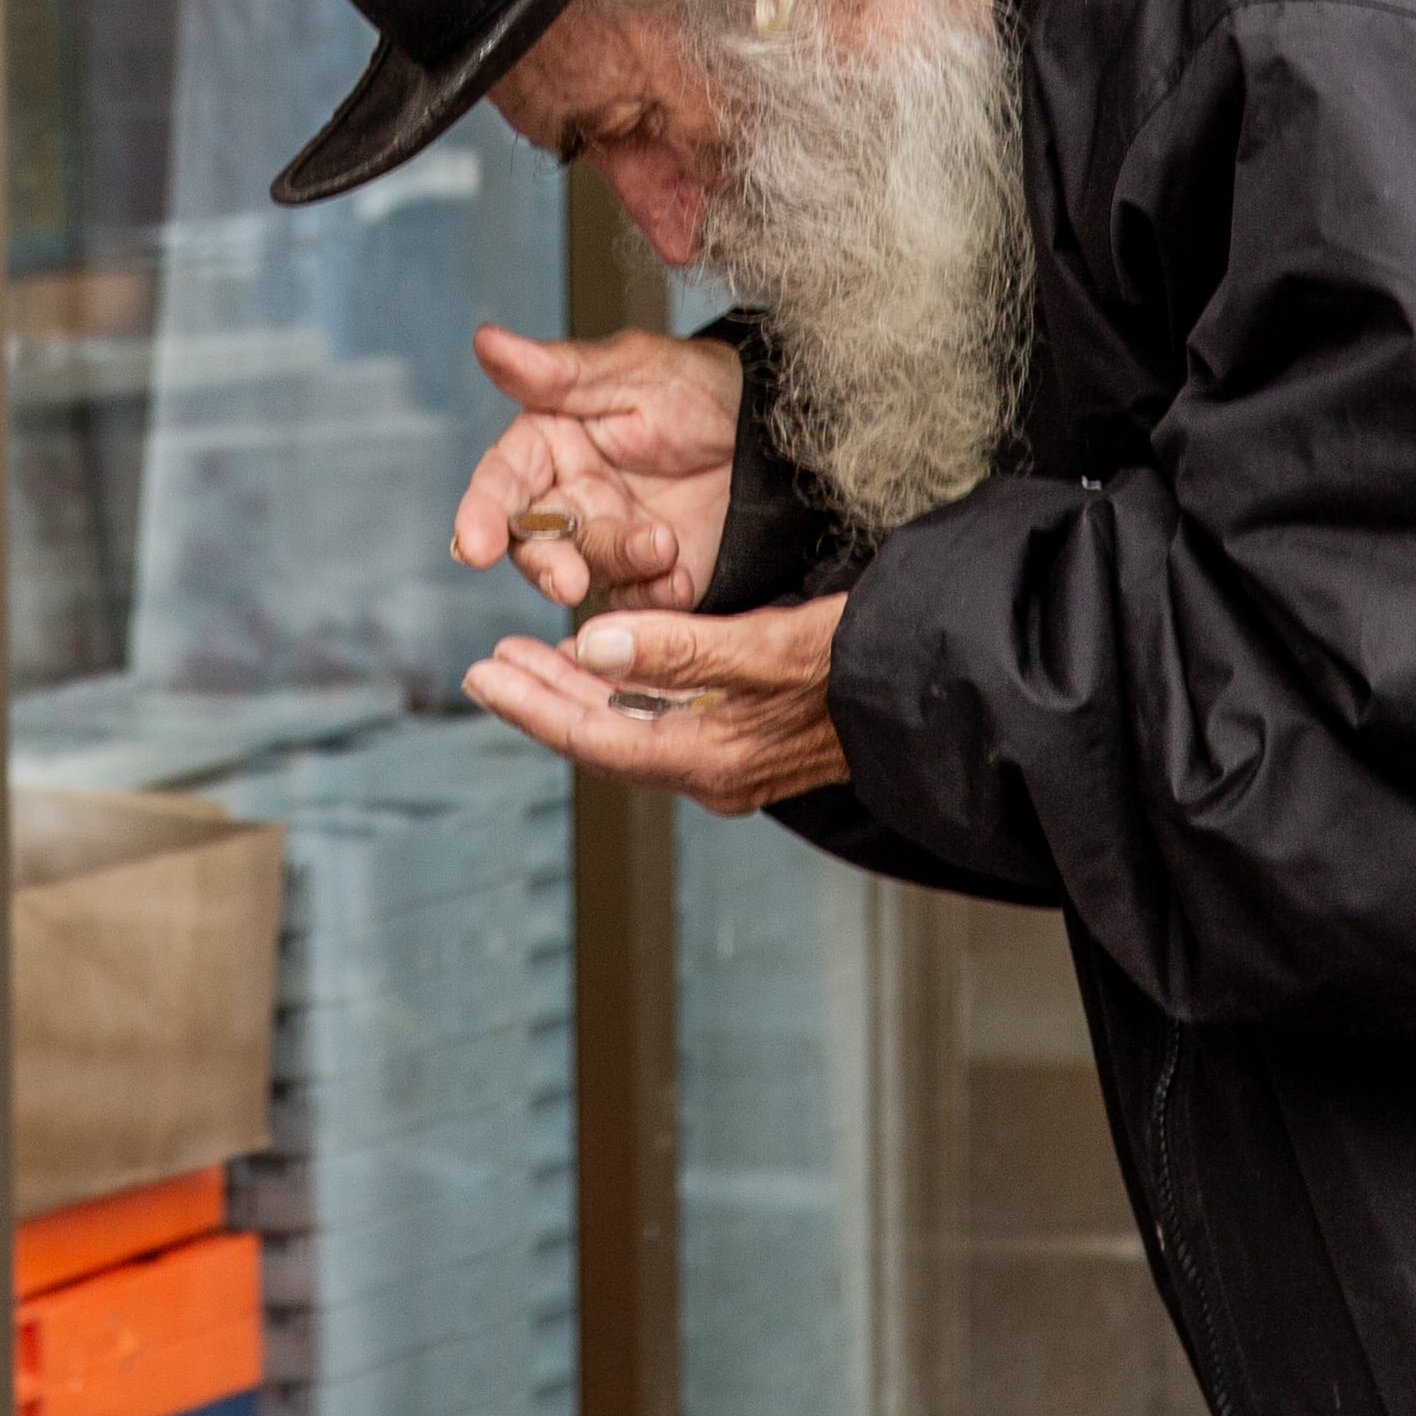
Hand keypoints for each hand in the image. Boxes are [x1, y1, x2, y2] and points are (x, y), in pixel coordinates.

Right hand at [452, 325, 739, 611]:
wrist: (770, 433)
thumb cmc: (700, 387)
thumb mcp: (634, 370)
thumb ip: (559, 372)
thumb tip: (488, 341)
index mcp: (550, 444)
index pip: (501, 483)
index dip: (481, 515)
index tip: (475, 546)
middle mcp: (569, 498)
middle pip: (532, 545)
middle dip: (548, 566)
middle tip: (571, 581)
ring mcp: (607, 540)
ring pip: (587, 573)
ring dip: (620, 565)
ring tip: (664, 544)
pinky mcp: (646, 576)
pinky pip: (636, 601)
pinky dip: (655, 595)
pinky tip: (680, 575)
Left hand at [461, 598, 849, 815]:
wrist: (932, 689)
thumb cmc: (858, 663)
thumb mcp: (766, 646)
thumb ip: (679, 648)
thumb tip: (591, 645)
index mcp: (709, 757)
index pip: (593, 735)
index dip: (532, 705)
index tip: (483, 673)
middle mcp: (713, 770)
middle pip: (603, 734)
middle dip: (542, 697)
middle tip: (488, 663)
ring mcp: (732, 759)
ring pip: (630, 726)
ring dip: (578, 691)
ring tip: (529, 657)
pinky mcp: (750, 740)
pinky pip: (664, 719)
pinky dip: (626, 690)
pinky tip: (610, 664)